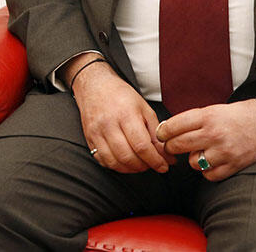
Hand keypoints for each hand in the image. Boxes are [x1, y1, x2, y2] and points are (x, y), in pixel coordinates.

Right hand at [67, 54, 173, 173]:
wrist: (95, 86)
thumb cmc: (121, 95)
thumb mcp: (144, 109)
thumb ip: (155, 133)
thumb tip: (167, 156)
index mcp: (126, 114)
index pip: (142, 146)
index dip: (155, 160)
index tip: (164, 166)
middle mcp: (109, 124)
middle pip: (128, 156)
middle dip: (144, 166)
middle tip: (152, 164)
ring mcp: (96, 133)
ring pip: (114, 162)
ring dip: (130, 169)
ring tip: (140, 164)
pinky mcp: (89, 138)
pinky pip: (103, 160)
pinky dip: (116, 166)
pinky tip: (124, 161)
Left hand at [155, 99, 255, 180]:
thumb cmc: (241, 115)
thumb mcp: (215, 109)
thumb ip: (195, 120)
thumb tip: (170, 129)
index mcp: (207, 116)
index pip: (173, 126)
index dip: (162, 132)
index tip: (160, 135)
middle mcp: (213, 134)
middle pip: (178, 145)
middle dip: (171, 147)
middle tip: (172, 147)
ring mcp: (224, 151)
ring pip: (192, 162)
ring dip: (192, 159)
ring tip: (199, 153)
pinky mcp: (233, 165)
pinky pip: (209, 175)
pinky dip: (207, 171)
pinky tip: (211, 162)